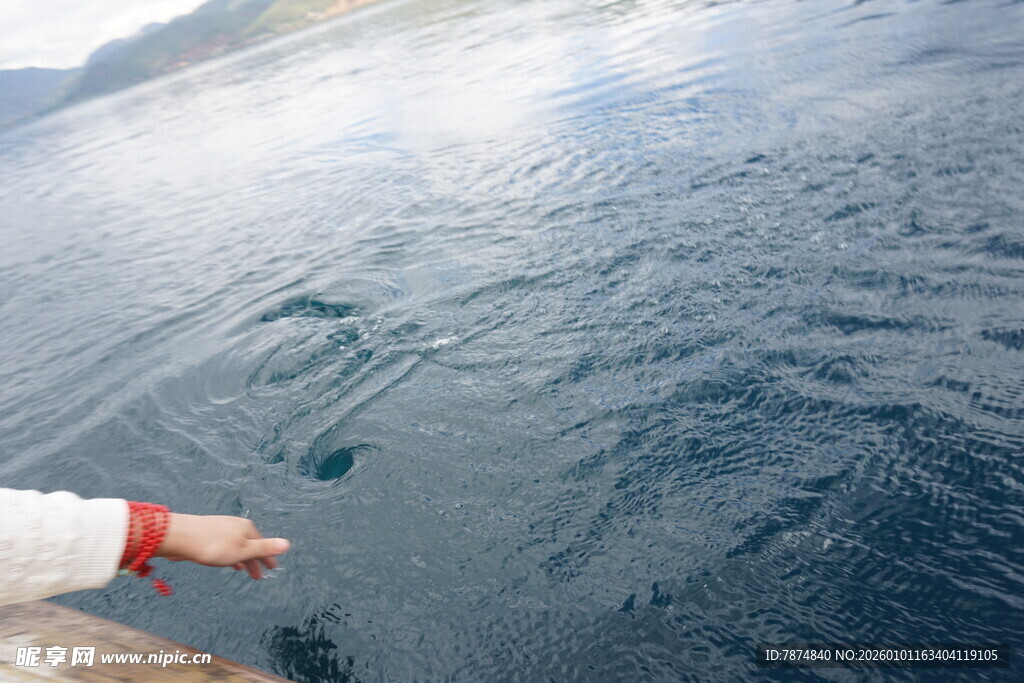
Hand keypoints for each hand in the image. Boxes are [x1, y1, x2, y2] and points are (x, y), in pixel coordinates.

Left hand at [156, 513, 290, 579]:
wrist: (180, 537)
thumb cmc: (213, 545)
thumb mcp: (243, 550)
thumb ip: (264, 548)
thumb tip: (288, 543)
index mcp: (247, 528)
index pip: (263, 544)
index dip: (268, 558)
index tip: (272, 569)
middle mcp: (236, 525)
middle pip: (250, 544)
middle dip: (255, 560)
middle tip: (258, 576)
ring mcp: (221, 528)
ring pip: (236, 545)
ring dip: (241, 558)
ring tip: (242, 570)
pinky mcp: (208, 533)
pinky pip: (225, 545)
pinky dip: (229, 554)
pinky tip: (223, 560)